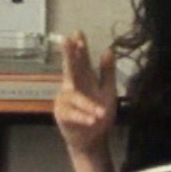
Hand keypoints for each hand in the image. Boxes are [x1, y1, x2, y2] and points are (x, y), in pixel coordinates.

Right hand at [53, 31, 117, 158]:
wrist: (93, 138)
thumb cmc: (98, 113)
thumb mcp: (108, 90)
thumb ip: (107, 71)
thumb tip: (108, 49)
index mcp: (83, 79)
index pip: (81, 60)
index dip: (79, 47)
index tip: (78, 33)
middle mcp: (72, 87)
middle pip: (70, 69)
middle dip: (69, 55)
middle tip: (66, 40)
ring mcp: (65, 101)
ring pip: (75, 97)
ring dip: (88, 105)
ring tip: (101, 112)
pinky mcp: (63, 115)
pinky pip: (72, 114)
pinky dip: (83, 116)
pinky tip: (93, 119)